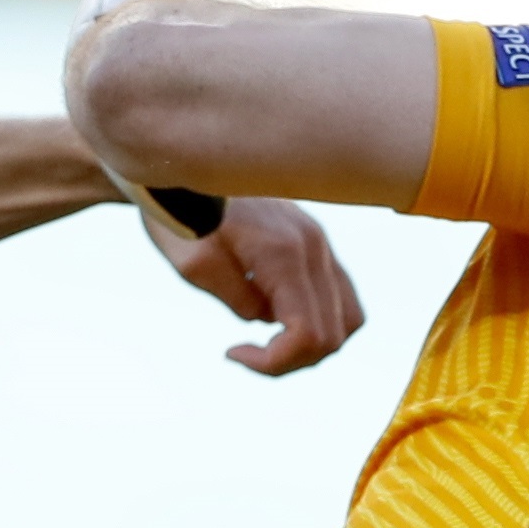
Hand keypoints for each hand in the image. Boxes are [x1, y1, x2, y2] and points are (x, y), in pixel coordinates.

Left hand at [153, 195, 363, 375]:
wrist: (185, 164)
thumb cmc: (180, 212)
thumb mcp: (192, 264)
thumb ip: (236, 299)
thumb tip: (266, 320)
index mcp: (284, 253)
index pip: (308, 334)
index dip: (274, 362)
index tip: (233, 352)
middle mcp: (314, 246)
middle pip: (332, 335)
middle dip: (289, 359)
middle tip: (244, 352)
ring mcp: (321, 243)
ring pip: (347, 320)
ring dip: (309, 343)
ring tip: (267, 339)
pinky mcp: (317, 243)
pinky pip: (341, 297)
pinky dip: (319, 319)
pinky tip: (278, 315)